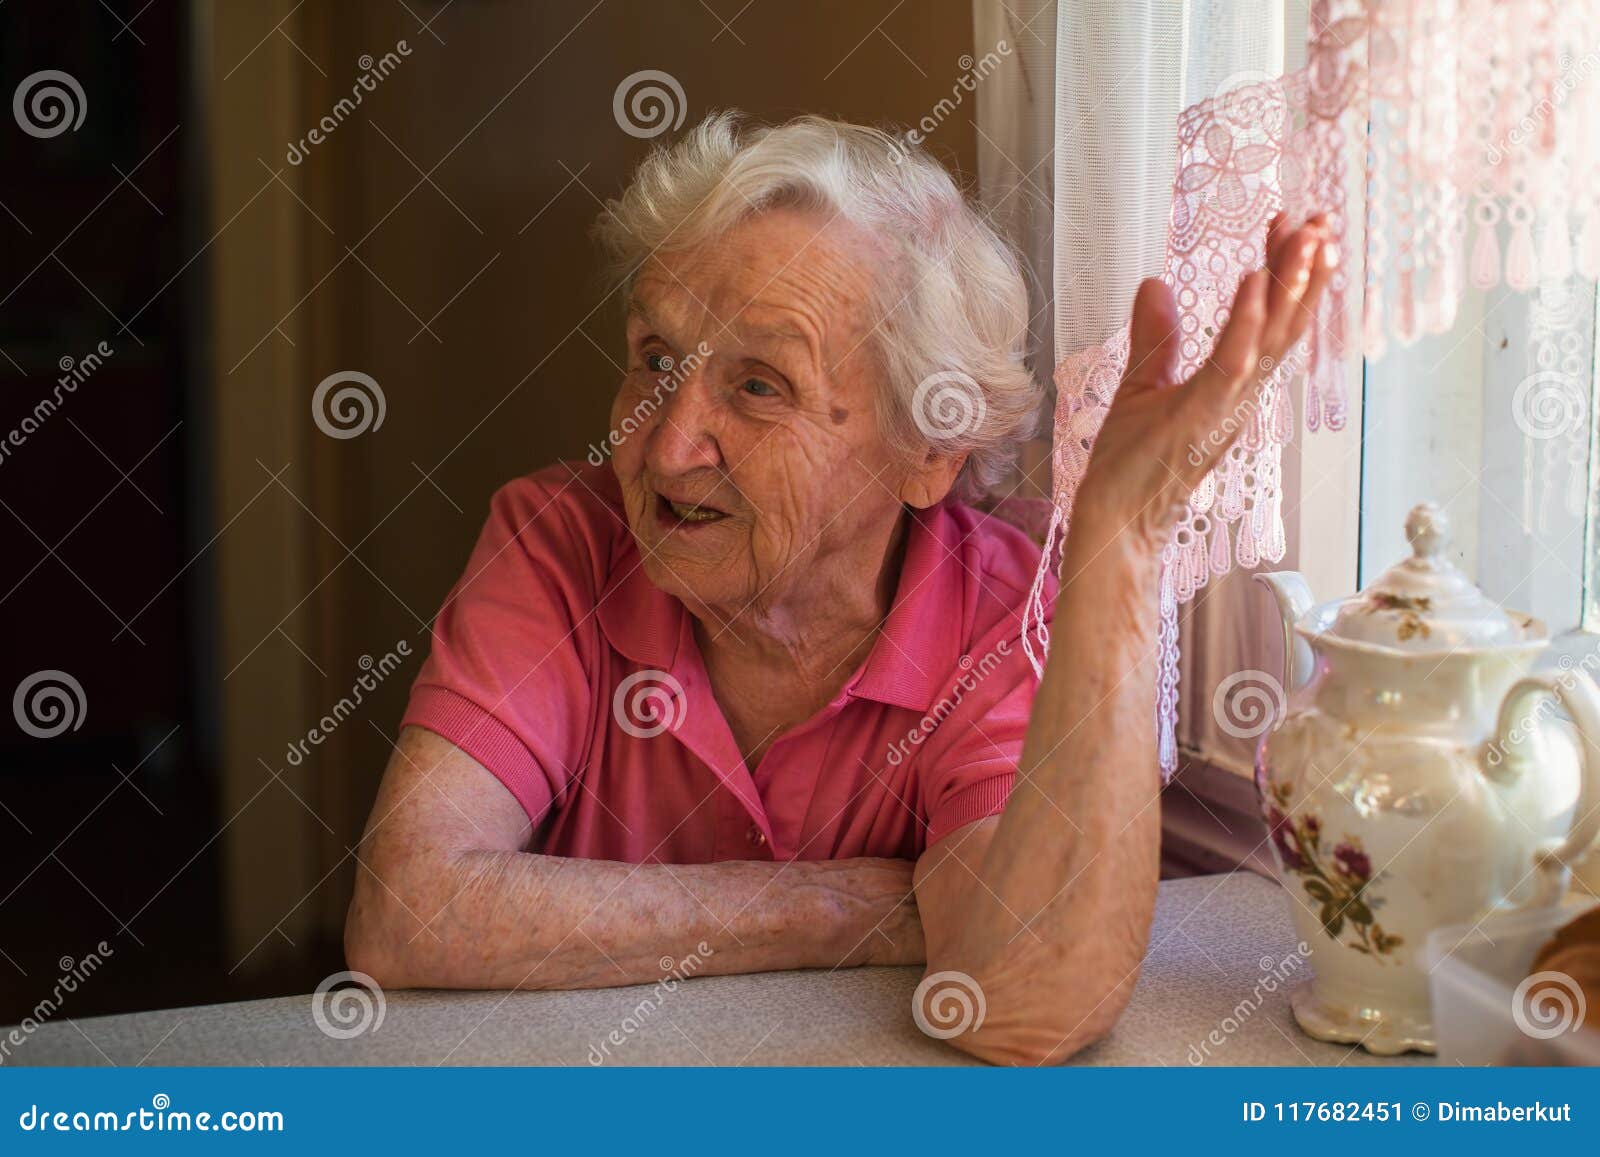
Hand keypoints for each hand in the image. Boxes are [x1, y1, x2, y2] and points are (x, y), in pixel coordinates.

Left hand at [1075, 214, 1336, 548]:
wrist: (1116, 519)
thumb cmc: (1132, 463)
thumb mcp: (1143, 384)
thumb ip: (1156, 336)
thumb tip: (1155, 283)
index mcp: (1233, 383)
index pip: (1268, 317)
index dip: (1282, 270)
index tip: (1292, 224)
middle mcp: (1242, 393)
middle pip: (1284, 322)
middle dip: (1305, 269)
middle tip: (1324, 218)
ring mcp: (1227, 405)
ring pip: (1271, 338)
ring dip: (1290, 286)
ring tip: (1307, 238)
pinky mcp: (1203, 417)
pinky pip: (1231, 364)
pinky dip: (1244, 323)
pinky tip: (1253, 282)